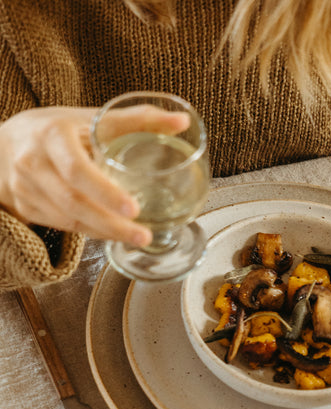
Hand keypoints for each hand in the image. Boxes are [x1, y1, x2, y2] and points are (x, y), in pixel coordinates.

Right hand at [0, 105, 187, 247]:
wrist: (7, 143)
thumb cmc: (59, 129)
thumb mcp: (91, 118)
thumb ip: (137, 120)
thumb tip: (182, 121)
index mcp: (51, 136)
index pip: (77, 169)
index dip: (105, 192)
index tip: (134, 209)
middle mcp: (34, 163)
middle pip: (74, 203)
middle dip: (112, 224)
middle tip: (143, 235)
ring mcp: (27, 189)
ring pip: (70, 220)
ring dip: (105, 232)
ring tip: (137, 237)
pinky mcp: (27, 208)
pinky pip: (65, 227)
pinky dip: (93, 232)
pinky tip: (114, 234)